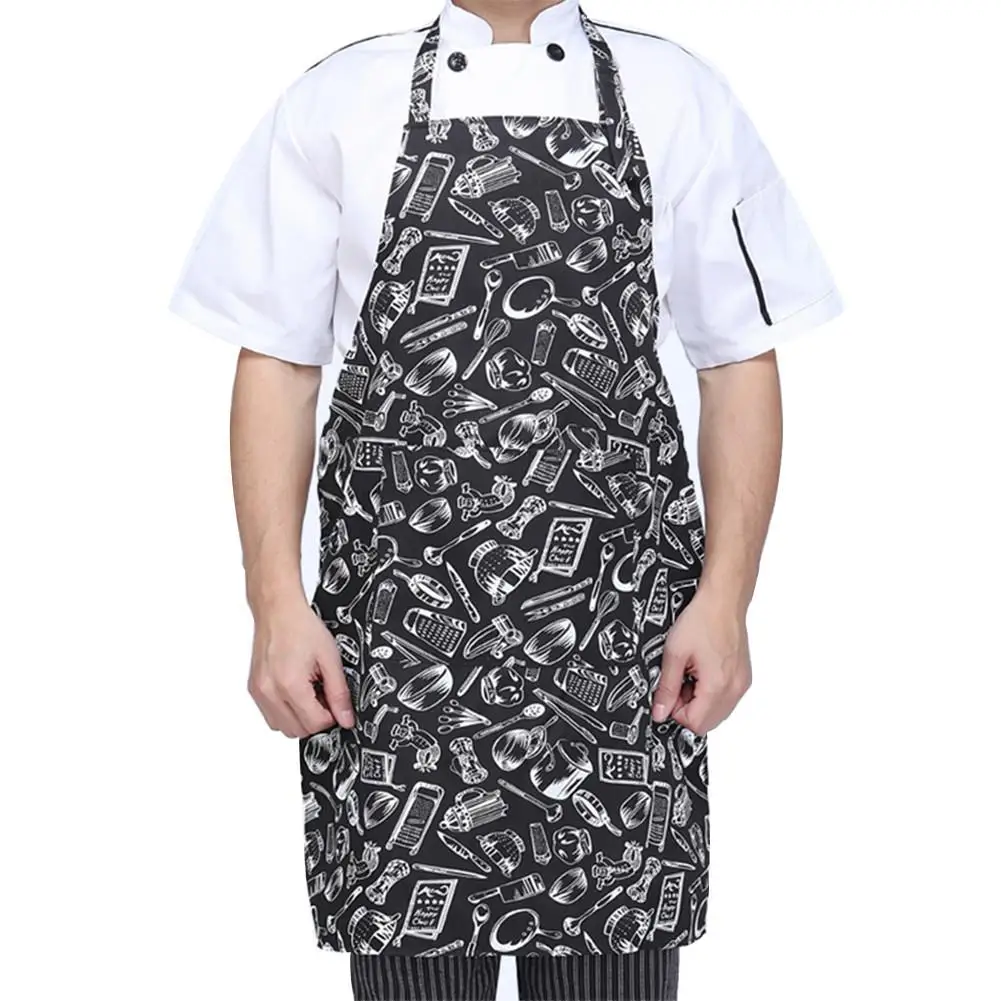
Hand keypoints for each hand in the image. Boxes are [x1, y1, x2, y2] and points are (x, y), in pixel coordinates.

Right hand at [248, 601, 354, 737]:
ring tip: (309, 693)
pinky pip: (271, 716)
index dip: (332, 717)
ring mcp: (259, 692)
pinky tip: (295, 691)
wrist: (278, 611)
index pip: (315, 724)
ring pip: (282, 727)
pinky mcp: (254, 690)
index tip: (336, 703)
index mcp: (290, 684)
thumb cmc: (301, 627)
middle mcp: (269, 692)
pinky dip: (285, 712)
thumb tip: (346, 719)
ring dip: (299, 719)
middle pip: (298, 731)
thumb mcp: (330, 658)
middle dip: (315, 720)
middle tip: (323, 696)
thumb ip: (339, 693)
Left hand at [652, 587, 750, 734]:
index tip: (668, 693)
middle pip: (708, 722)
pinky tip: (703, 671)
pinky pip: (726, 699)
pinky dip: (712, 692)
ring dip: (700, 701)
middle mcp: (735, 688)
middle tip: (678, 682)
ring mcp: (742, 683)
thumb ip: (666, 687)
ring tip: (691, 674)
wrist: (723, 600)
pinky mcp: (743, 677)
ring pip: (717, 712)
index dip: (675, 712)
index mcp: (717, 685)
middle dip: (688, 708)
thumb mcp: (674, 654)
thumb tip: (660, 712)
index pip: (695, 724)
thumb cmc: (702, 619)